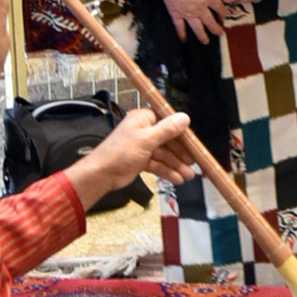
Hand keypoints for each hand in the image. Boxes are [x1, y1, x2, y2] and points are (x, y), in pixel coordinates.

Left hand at [65, 108, 193, 210]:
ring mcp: (143, 146)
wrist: (101, 174)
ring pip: (165, 154)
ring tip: (188, 175)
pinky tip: (177, 179)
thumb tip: (184, 118)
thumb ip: (167, 130)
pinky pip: (158, 164)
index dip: (182, 133)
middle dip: (181, 153)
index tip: (194, 143)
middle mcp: (144, 130)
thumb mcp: (146, 139)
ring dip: (176, 165)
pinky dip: (167, 171)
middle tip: (194, 163)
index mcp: (143, 119)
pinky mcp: (141, 160)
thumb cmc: (119, 153)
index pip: (168, 122)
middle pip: (168, 140)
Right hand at [145, 0, 225, 41]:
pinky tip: (184, 40)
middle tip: (220, 33)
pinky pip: (180, 27)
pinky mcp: (176, 14)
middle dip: (217, 29)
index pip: (220, 9)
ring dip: (203, 36)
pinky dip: (182, 34)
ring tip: (206, 41)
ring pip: (198, 29)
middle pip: (211, 23)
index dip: (224, 13)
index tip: (225, 15)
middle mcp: (200, 9)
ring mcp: (187, 13)